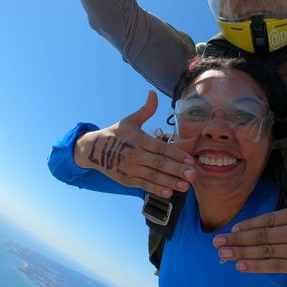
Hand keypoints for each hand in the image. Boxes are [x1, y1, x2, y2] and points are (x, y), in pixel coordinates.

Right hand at [74, 90, 195, 196]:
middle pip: (159, 163)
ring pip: (153, 176)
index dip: (176, 155)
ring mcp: (130, 168)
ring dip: (170, 182)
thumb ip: (145, 110)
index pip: (161, 148)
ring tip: (185, 186)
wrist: (94, 149)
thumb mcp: (130, 120)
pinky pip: (144, 185)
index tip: (190, 161)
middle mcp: (135, 154)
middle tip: (193, 175)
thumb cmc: (117, 133)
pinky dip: (156, 189)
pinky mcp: (127, 179)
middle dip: (177, 170)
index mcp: (138, 139)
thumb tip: (153, 93)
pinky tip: (169, 193)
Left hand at [212, 154, 286, 277]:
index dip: (250, 225)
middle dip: (238, 240)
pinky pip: (278, 267)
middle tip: (217, 243)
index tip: (233, 228)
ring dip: (242, 254)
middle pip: (264, 237)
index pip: (270, 219)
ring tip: (223, 255)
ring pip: (267, 252)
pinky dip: (258, 266)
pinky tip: (242, 265)